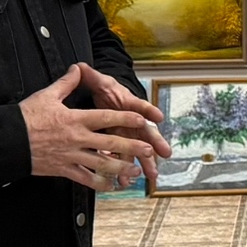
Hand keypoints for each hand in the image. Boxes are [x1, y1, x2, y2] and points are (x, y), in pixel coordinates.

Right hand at [22, 64, 157, 191]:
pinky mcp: (63, 170)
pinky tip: (112, 185)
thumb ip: (66, 83)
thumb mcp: (47, 95)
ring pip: (102, 164)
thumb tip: (77, 68)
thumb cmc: (26, 117)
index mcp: (76, 119)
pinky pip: (85, 179)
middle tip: (149, 150)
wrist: (6, 141)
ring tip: (136, 171)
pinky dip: (100, 184)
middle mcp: (77, 139)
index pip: (107, 118)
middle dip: (132, 147)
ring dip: (121, 168)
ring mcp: (71, 156)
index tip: (143, 121)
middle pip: (110, 144)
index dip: (127, 119)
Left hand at [79, 63, 171, 178]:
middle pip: (147, 132)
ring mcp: (130, 133)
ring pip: (140, 149)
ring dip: (146, 162)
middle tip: (165, 152)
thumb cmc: (107, 90)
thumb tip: (80, 66)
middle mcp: (133, 120)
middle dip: (156, 143)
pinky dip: (126, 170)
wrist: (109, 97)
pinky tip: (126, 181)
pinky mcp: (123, 144)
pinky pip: (126, 158)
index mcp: (128, 103)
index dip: (149, 110)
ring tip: (150, 175)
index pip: (140, 105)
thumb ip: (91, 76)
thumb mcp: (99, 82)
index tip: (158, 117)